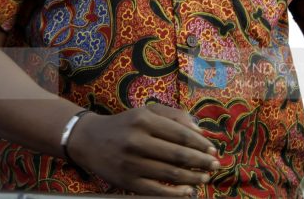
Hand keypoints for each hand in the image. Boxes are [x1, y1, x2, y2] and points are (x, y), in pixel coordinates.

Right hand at [68, 102, 218, 196]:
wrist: (88, 140)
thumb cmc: (124, 124)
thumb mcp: (145, 112)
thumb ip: (173, 115)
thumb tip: (200, 131)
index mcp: (143, 120)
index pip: (181, 134)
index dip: (201, 144)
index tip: (214, 150)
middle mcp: (136, 141)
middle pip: (179, 155)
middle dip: (202, 162)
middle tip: (216, 166)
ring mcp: (131, 163)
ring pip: (172, 174)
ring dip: (194, 178)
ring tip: (205, 178)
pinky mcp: (127, 181)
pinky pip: (158, 191)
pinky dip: (177, 193)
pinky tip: (188, 191)